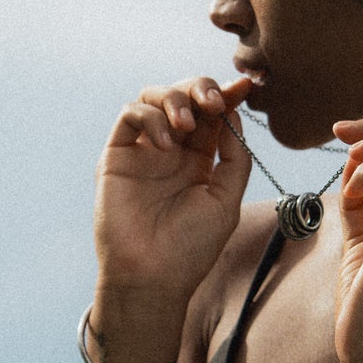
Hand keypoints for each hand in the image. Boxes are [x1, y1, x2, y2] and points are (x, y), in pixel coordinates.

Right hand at [95, 74, 253, 298]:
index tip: (245, 85)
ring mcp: (143, 150)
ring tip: (187, 125)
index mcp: (200, 159)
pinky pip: (130, 115)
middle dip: (202, 88)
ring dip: (175, 99)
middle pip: (185, 96)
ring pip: (154, 96)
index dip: (228, 95)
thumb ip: (235, 158)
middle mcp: (171, 149)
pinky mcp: (117, 155)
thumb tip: (235, 117)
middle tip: (214, 102)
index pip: (214, 115)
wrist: (153, 278)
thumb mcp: (227, 200)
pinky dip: (149, 116)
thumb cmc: (191, 247)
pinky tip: (165, 143)